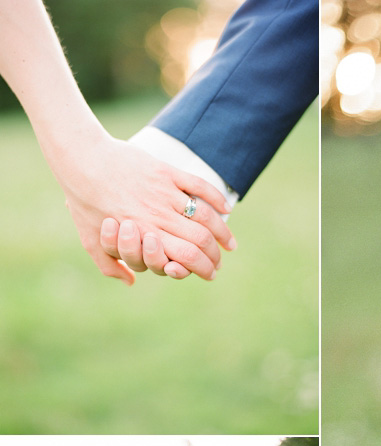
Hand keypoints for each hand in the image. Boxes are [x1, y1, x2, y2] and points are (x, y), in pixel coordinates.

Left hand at [53, 134, 235, 283]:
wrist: (80, 158)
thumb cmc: (83, 201)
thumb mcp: (90, 240)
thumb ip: (109, 265)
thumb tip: (131, 282)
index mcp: (143, 235)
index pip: (185, 259)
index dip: (202, 270)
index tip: (209, 274)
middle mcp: (157, 216)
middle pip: (200, 242)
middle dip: (214, 258)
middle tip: (219, 264)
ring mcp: (164, 193)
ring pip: (205, 217)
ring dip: (222, 234)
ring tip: (229, 244)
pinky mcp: (166, 172)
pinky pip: (198, 186)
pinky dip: (217, 199)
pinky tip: (226, 209)